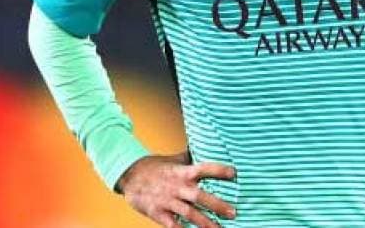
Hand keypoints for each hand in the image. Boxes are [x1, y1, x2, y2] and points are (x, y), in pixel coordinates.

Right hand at [117, 152, 236, 227]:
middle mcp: (177, 186)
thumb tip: (209, 145)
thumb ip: (192, 157)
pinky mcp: (157, 212)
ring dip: (205, 222)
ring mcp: (167, 200)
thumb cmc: (156, 167)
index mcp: (183, 171)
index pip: (204, 168)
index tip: (235, 174)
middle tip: (233, 213)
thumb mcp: (174, 159)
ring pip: (189, 213)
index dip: (219, 171)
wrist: (129, 175)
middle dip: (217, 205)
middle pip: (199, 196)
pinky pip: (171, 224)